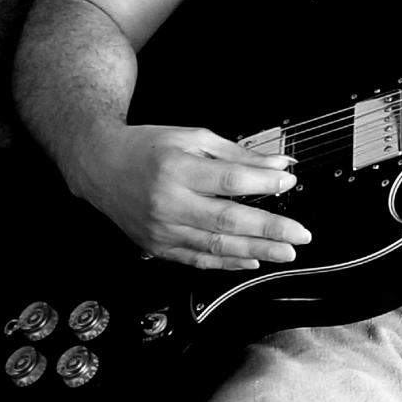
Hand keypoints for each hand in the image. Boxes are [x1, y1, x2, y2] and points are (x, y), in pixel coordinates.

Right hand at [77, 124, 311, 270]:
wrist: (101, 166)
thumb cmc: (148, 147)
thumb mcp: (194, 137)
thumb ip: (237, 153)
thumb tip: (277, 163)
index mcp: (178, 168)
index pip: (230, 180)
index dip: (263, 182)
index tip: (289, 181)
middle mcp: (169, 202)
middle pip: (227, 219)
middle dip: (269, 229)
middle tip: (300, 234)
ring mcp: (162, 229)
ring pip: (215, 246)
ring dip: (255, 251)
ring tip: (285, 252)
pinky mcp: (158, 246)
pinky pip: (197, 260)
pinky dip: (227, 264)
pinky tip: (251, 261)